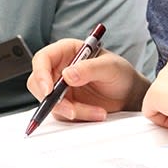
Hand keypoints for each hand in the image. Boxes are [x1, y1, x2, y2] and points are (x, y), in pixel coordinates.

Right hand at [27, 38, 150, 121]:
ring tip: (97, 112)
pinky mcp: (65, 104)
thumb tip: (67, 75)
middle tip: (72, 109)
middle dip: (53, 100)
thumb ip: (89, 69)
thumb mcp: (110, 67)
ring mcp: (60, 88)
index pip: (42, 59)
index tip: (49, 91)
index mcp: (66, 51)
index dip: (41, 74)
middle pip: (38, 83)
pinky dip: (79, 116)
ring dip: (71, 110)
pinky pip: (62, 113)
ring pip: (50, 102)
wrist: (129, 94)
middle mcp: (59, 68)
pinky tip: (96, 113)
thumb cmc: (120, 73)